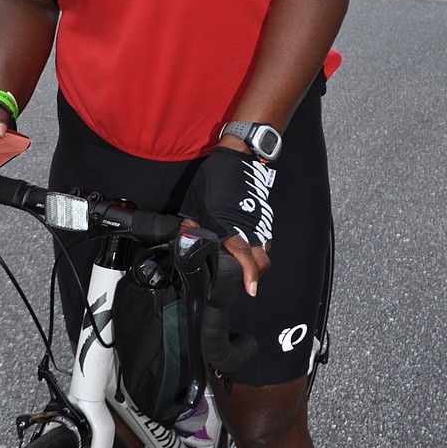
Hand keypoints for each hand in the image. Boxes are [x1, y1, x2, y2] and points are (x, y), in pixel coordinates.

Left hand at [184, 147, 275, 296]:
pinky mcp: (263, 215)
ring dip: (258, 261)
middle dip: (256, 275)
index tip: (250, 289)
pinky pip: (265, 236)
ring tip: (246, 266)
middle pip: (262, 260)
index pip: (245, 258)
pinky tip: (248, 246)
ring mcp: (259, 221)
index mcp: (229, 227)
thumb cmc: (214, 180)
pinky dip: (259, 246)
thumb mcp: (194, 205)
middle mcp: (248, 228)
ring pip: (264, 249)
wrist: (237, 158)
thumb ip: (190, 227)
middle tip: (246, 283)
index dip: (250, 276)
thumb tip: (182, 243)